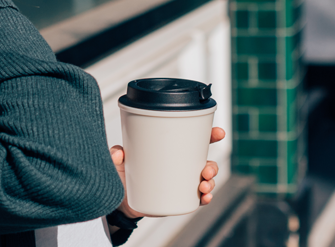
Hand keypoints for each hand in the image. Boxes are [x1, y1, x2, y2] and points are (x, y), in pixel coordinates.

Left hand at [110, 127, 225, 217]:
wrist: (118, 201)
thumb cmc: (122, 174)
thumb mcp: (117, 161)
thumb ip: (115, 154)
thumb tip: (119, 154)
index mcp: (169, 151)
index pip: (193, 140)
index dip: (209, 135)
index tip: (218, 133)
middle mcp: (179, 166)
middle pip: (205, 161)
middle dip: (212, 166)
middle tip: (206, 170)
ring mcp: (180, 183)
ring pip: (205, 180)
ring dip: (211, 183)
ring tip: (203, 186)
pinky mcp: (178, 199)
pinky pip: (198, 199)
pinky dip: (205, 198)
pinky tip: (205, 198)